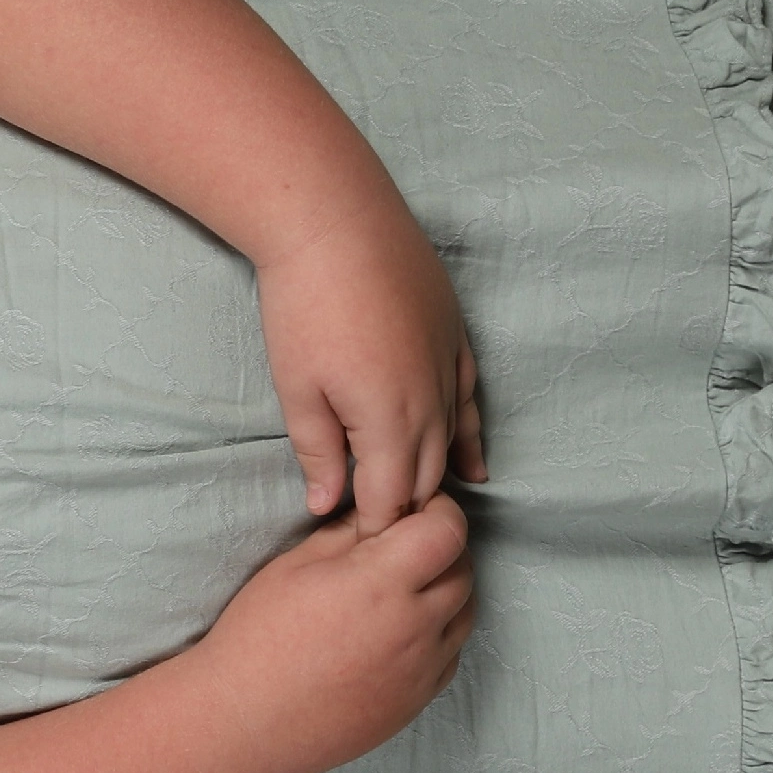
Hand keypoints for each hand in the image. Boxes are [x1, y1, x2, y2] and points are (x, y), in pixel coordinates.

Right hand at [199, 492, 479, 772]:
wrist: (243, 724)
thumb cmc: (256, 642)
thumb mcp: (293, 567)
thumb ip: (347, 534)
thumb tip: (379, 515)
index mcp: (380, 585)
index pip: (447, 532)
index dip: (438, 511)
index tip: (416, 510)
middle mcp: (413, 628)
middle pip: (462, 570)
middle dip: (441, 548)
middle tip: (404, 546)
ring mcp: (420, 671)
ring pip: (464, 614)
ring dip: (445, 590)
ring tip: (401, 589)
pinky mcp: (417, 702)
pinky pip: (450, 655)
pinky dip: (437, 634)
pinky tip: (398, 631)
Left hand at [254, 203, 487, 534]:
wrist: (337, 221)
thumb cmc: (305, 307)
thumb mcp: (297, 389)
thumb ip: (318, 452)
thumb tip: (327, 505)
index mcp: (387, 424)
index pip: (389, 501)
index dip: (373, 528)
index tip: (356, 550)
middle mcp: (430, 404)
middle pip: (425, 478)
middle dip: (403, 511)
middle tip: (380, 540)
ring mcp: (449, 369)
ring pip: (452, 444)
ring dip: (436, 479)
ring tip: (424, 516)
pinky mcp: (455, 339)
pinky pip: (471, 404)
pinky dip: (470, 438)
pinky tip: (475, 467)